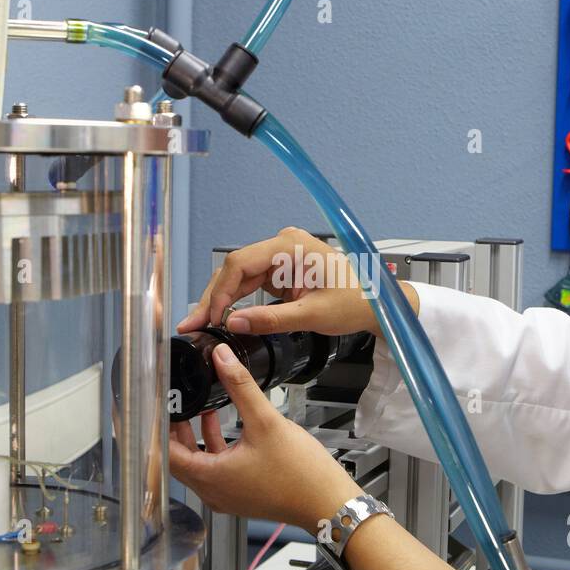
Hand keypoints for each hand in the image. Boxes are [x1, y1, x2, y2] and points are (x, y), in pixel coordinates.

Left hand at [168, 342, 361, 531]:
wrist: (327, 503)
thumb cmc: (301, 473)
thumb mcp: (266, 421)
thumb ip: (240, 386)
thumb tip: (221, 358)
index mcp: (211, 477)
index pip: (163, 454)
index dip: (155, 428)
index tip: (151, 407)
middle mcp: (212, 491)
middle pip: (175, 459)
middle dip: (171, 429)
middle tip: (169, 401)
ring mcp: (225, 495)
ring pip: (194, 463)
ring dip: (190, 437)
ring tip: (193, 407)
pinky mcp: (239, 494)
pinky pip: (212, 468)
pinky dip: (210, 446)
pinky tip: (218, 422)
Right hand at [176, 226, 418, 336]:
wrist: (377, 304)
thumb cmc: (356, 302)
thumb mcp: (312, 315)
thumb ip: (270, 319)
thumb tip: (234, 323)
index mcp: (290, 245)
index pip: (240, 263)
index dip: (219, 292)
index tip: (207, 317)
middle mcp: (282, 245)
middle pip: (235, 269)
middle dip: (214, 298)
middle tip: (192, 324)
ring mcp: (281, 256)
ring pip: (239, 277)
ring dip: (221, 301)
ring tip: (200, 324)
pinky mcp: (281, 270)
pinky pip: (251, 283)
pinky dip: (236, 301)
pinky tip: (221, 317)